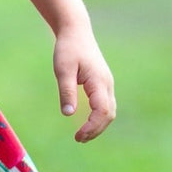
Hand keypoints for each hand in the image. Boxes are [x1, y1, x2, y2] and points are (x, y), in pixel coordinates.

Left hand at [54, 25, 115, 142]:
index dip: (92, 126)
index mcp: (99, 82)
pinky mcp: (102, 84)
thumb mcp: (63, 70)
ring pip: (109, 111)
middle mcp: (107, 85)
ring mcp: (106, 84)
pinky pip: (105, 105)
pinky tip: (86, 123)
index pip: (102, 111)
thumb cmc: (68, 49)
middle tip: (78, 139)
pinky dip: (98, 118)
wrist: (76, 32)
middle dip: (96, 130)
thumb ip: (66, 92)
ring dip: (97, 125)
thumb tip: (68, 114)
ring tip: (81, 136)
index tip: (78, 135)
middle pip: (108, 115)